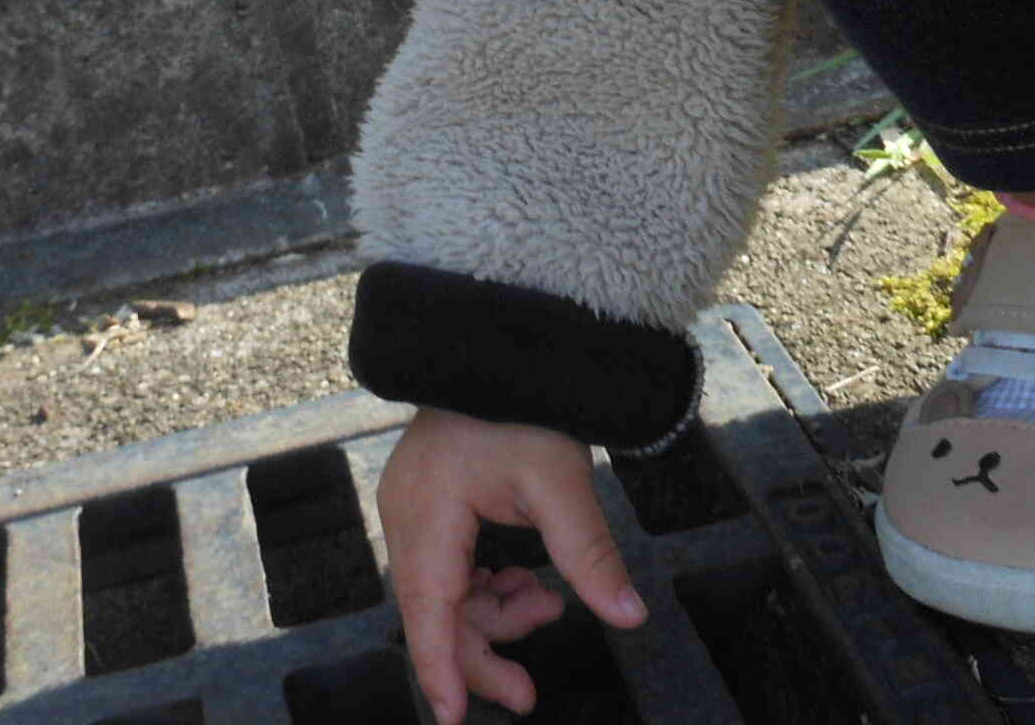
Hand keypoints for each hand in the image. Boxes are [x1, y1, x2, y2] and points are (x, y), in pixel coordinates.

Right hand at [376, 406, 647, 721]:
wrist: (506, 346)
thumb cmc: (525, 404)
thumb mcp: (562, 482)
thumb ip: (589, 555)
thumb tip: (629, 615)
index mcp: (428, 510)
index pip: (429, 609)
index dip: (441, 669)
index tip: (453, 718)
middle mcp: (406, 515)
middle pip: (434, 612)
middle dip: (482, 653)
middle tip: (528, 695)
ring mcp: (412, 509)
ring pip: (443, 595)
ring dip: (493, 614)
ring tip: (546, 606)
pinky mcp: (427, 504)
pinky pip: (449, 569)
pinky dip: (486, 587)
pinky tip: (525, 583)